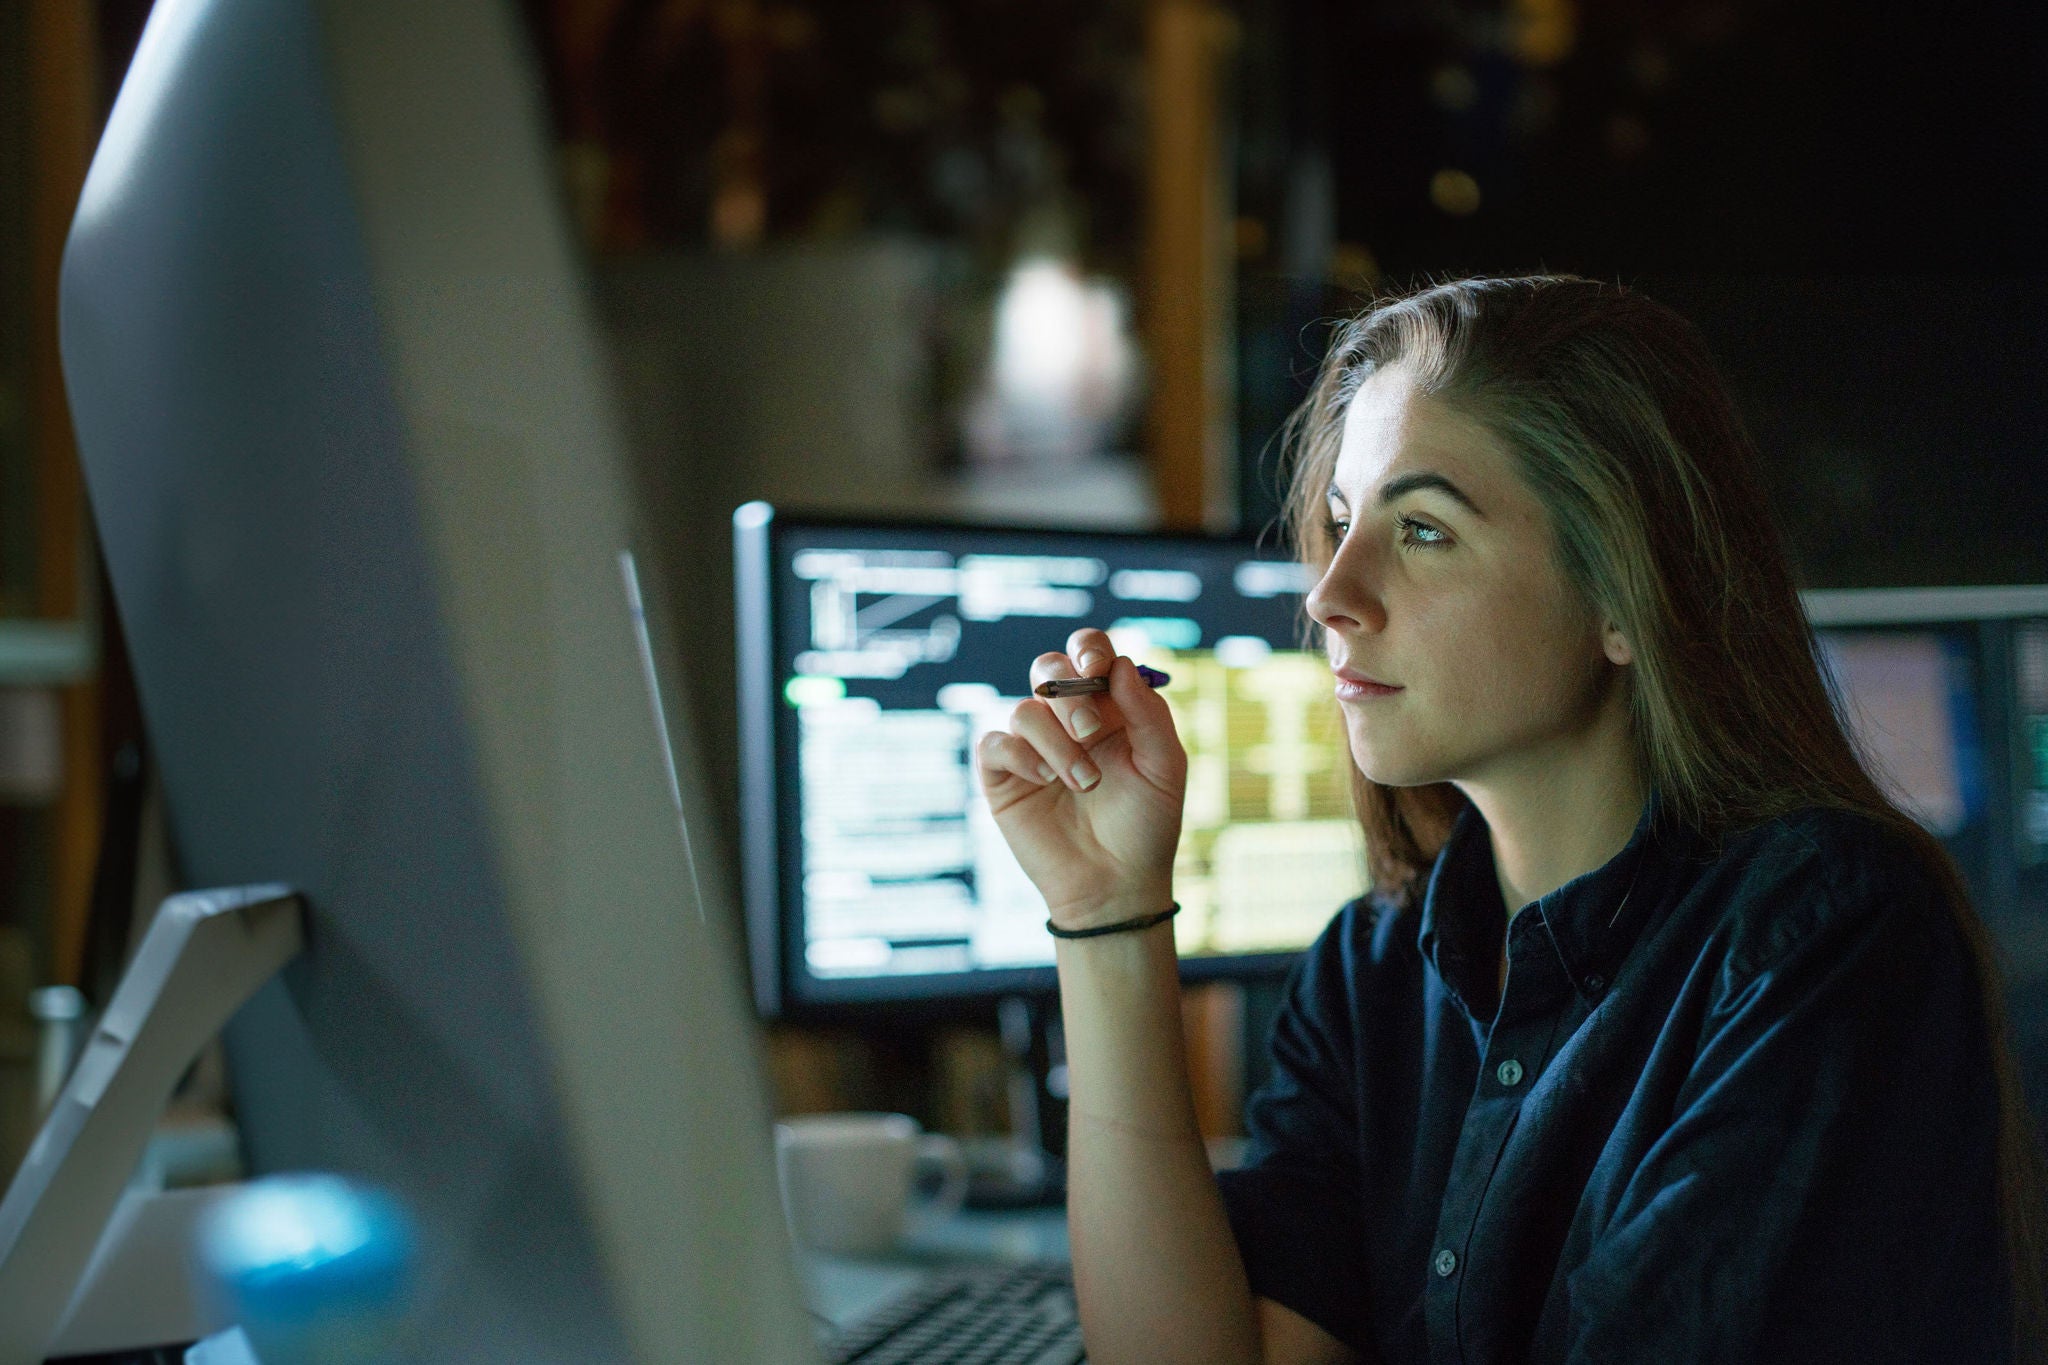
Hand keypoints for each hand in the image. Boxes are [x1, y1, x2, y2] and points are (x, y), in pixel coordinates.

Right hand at [973, 627, 1186, 927]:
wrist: (1116, 884)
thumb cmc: (1146, 825)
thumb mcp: (1164, 766)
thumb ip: (1148, 713)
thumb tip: (1119, 666)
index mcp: (1108, 708)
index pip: (1089, 654)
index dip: (1088, 650)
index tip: (1097, 672)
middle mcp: (1066, 721)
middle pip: (1048, 668)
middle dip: (1070, 693)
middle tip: (1092, 732)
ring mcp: (1032, 748)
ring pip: (1025, 710)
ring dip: (1057, 743)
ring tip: (1086, 784)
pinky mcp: (1004, 777)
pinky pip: (995, 743)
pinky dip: (1020, 756)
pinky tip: (1044, 782)